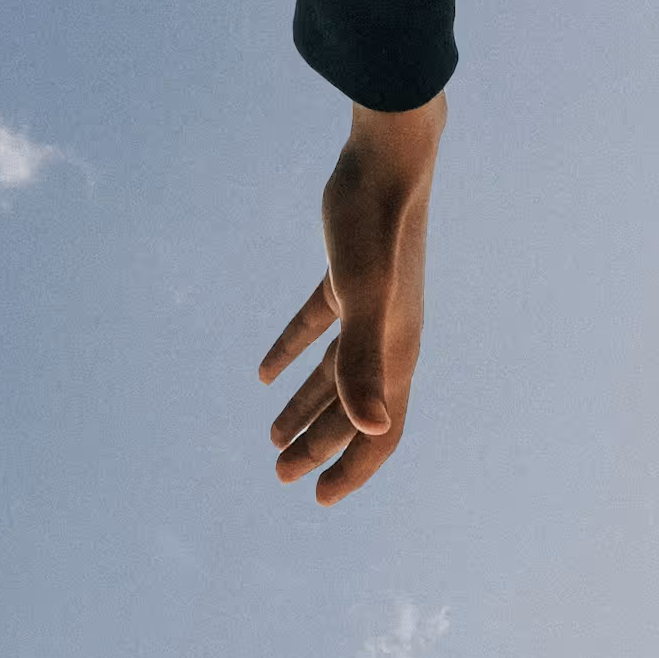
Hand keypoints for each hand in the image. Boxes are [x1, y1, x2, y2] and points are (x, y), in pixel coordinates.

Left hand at [259, 93, 445, 507]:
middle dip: (317, 447)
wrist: (388, 158)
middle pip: (351, 411)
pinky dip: (291, 353)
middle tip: (278, 473)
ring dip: (304, 407)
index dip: (351, 470)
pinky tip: (262, 373)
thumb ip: (364, 363)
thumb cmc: (375, 225)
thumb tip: (373, 428)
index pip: (380, 433)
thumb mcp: (362, 297)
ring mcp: (371, 309)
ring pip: (334, 375)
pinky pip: (318, 329)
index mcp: (396, 354)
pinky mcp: (348, 278)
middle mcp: (389, 339)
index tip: (319, 499)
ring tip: (270, 437)